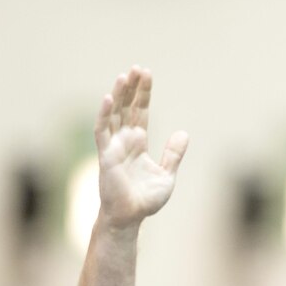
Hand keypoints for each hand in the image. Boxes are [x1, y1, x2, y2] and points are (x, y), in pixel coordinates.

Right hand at [94, 66, 188, 225]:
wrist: (130, 217)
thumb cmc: (145, 200)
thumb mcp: (167, 175)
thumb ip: (174, 154)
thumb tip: (184, 132)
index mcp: (138, 143)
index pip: (140, 112)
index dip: (143, 93)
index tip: (147, 74)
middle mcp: (124, 141)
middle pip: (126, 107)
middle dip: (131, 88)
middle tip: (137, 68)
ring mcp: (113, 147)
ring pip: (113, 114)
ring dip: (118, 95)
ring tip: (124, 76)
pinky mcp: (105, 155)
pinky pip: (102, 131)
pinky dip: (104, 114)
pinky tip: (109, 98)